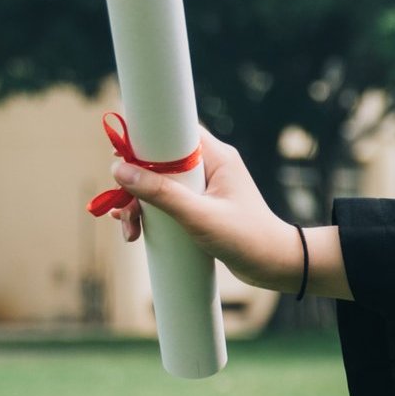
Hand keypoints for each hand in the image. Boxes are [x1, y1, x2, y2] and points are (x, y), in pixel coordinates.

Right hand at [102, 130, 304, 291]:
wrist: (275, 266)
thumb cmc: (247, 238)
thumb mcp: (199, 216)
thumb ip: (161, 193)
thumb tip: (119, 170)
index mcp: (217, 156)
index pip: (174, 129)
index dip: (144, 137)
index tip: (119, 156)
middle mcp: (210, 166)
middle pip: (159, 160)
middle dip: (135, 184)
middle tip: (123, 208)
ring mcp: (204, 187)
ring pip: (158, 184)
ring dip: (138, 204)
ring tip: (130, 230)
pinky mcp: (200, 206)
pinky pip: (166, 201)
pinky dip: (149, 213)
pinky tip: (134, 229)